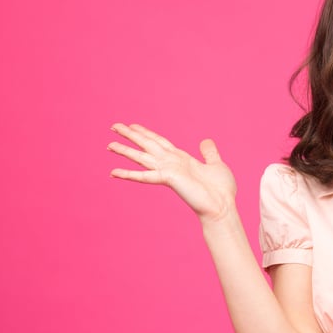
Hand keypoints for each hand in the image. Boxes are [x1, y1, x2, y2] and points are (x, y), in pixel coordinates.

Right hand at [108, 123, 236, 222]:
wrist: (222, 206)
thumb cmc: (221, 190)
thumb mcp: (216, 165)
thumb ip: (209, 153)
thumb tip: (206, 141)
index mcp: (181, 159)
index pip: (160, 142)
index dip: (146, 133)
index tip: (133, 125)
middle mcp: (172, 163)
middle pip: (147, 145)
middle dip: (131, 136)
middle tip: (113, 126)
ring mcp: (168, 171)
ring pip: (142, 157)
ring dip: (125, 151)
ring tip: (109, 145)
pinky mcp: (169, 179)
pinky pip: (145, 175)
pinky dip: (129, 174)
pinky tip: (113, 172)